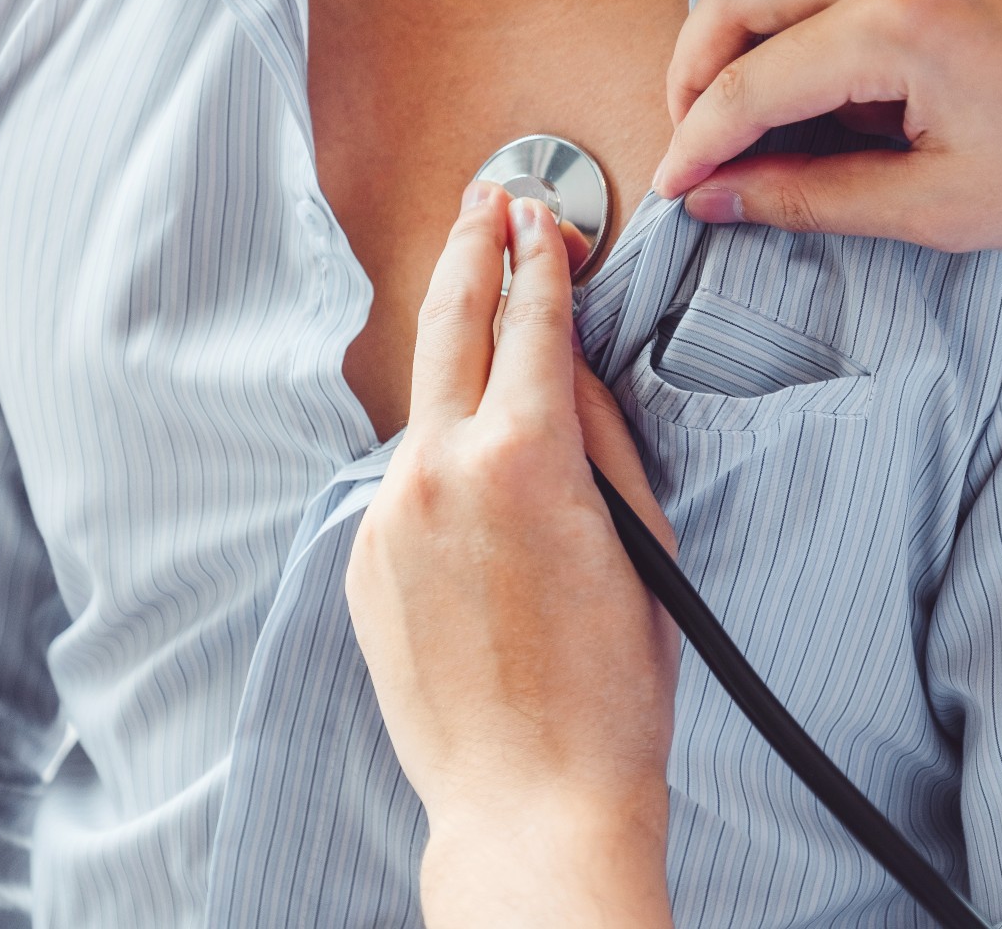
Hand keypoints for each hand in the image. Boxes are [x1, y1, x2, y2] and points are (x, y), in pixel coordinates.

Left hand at [346, 181, 679, 928]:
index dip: (540, 256)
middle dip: (471, 250)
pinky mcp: (361, 562)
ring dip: (456, 362)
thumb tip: (563, 367)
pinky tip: (477, 482)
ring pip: (424, 410)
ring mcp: (387, 516)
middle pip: (448, 323)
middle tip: (487, 201)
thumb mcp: (640, 542)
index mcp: (524, 457)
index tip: (540, 214)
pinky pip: (405, 484)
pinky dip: (440, 461)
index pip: (532, 320)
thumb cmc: (612, 689)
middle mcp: (438, 470)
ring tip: (483, 317)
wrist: (530, 800)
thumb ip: (598, 436)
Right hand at [652, 0, 1001, 252]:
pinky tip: (856, 73)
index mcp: (904, 20)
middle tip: (698, 135)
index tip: (678, 181)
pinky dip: (830, 7)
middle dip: (695, 68)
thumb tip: (726, 195)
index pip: (747, 81)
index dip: (695, 141)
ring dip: (760, 35)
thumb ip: (816, 196)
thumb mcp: (949, 204)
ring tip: (773, 116)